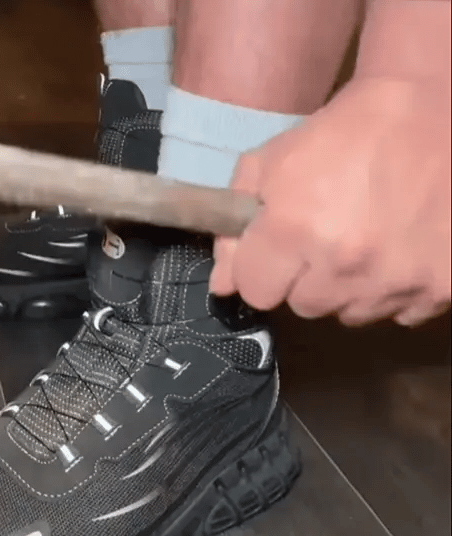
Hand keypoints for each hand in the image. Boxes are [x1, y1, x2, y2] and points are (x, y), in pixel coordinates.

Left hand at [211, 77, 450, 326]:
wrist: (436, 105)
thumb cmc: (346, 133)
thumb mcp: (273, 163)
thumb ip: (234, 225)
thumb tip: (221, 285)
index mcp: (296, 230)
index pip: (255, 291)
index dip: (261, 269)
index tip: (278, 250)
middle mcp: (343, 265)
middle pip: (302, 305)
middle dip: (305, 278)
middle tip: (327, 240)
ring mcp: (394, 281)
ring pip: (348, 313)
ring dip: (348, 287)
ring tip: (366, 242)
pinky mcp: (439, 289)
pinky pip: (398, 312)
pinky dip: (394, 290)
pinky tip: (399, 251)